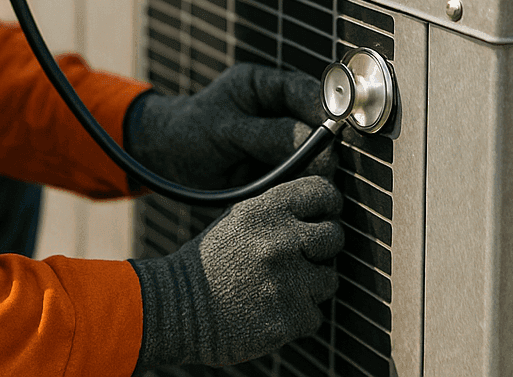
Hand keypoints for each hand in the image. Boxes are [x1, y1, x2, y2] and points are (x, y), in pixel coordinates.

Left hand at [125, 64, 333, 189]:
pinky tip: (302, 193)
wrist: (167, 162)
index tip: (339, 130)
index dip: (328, 110)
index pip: (309, 92)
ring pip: (315, 154)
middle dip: (324, 145)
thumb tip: (320, 147)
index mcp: (265, 86)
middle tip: (327, 165)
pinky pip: (301, 176)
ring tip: (314, 182)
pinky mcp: (281, 168)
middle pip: (318, 124)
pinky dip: (303, 185)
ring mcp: (283, 140)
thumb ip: (270, 135)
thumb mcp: (226, 130)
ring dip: (317, 169)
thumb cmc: (190, 133)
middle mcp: (280, 110)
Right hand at [131, 176, 342, 367]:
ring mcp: (287, 280)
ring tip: (277, 289)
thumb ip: (280, 212)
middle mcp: (280, 240)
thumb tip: (325, 210)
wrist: (177, 308)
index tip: (325, 217)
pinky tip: (271, 311)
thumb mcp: (240, 220)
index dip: (328, 206)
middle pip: (335, 237)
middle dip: (320, 250)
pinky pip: (315, 315)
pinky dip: (298, 318)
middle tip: (297, 261)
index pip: (323, 192)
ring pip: (329, 279)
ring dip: (309, 288)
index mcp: (267, 209)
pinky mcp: (289, 317)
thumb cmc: (211, 263)